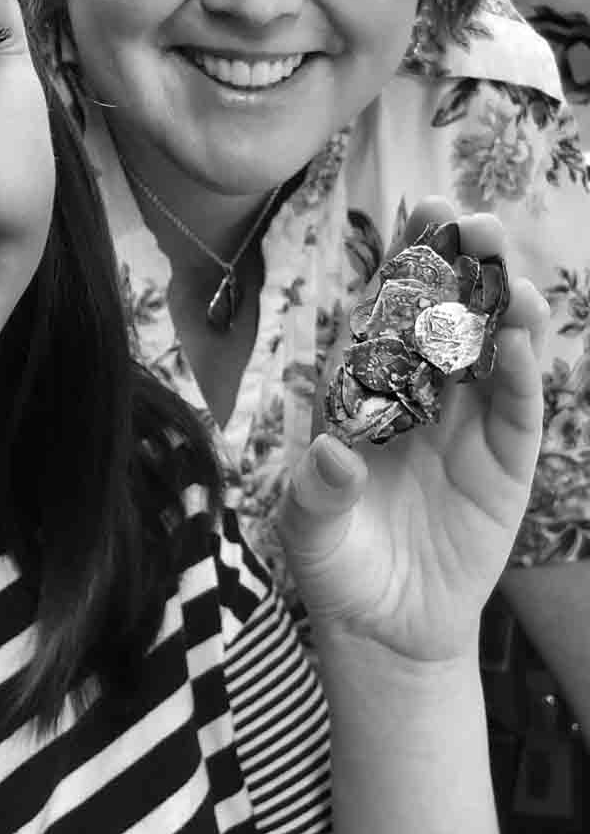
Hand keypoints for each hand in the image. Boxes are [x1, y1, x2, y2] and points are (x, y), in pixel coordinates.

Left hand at [279, 198, 549, 664]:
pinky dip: (522, 376)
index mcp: (372, 390)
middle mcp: (424, 395)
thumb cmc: (338, 562)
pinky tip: (522, 340)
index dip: (407, 260)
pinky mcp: (505, 464)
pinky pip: (517, 411)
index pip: (390, 312)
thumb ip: (316, 495)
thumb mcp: (309, 532)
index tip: (420, 207)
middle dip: (464, 267)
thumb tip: (328, 454)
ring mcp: (469, 426)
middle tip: (474, 222)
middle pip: (449, 317)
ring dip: (505, 311)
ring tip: (511, 278)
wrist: (386, 626)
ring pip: (493, 352)